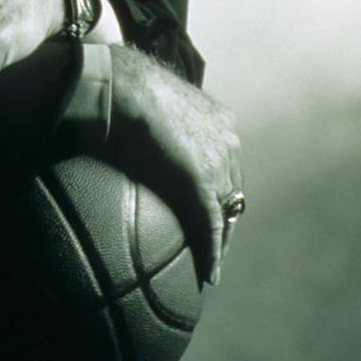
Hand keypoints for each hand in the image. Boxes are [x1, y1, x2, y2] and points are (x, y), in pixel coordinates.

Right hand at [109, 45, 242, 285]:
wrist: (127, 85)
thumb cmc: (131, 87)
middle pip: (233, 190)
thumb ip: (165, 121)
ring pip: (227, 212)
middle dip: (224, 217)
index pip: (228, 165)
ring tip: (209, 265)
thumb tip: (144, 129)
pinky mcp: (203, 182)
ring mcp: (220, 161)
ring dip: (219, 240)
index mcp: (221, 119)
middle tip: (211, 242)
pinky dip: (211, 252)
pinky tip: (208, 274)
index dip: (219, 190)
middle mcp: (229, 139)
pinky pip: (212, 225)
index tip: (210, 206)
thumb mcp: (159, 104)